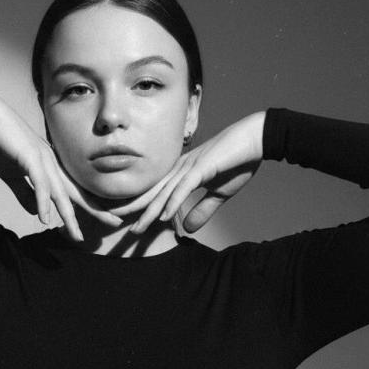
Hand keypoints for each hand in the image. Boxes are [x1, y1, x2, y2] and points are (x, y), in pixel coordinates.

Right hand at [0, 91, 122, 240]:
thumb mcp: (13, 177)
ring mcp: (43, 162)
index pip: (73, 193)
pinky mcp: (30, 159)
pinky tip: (45, 219)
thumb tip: (38, 214)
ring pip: (60, 193)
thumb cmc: (1, 145)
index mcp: (50, 169)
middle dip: (96, 210)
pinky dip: (42, 202)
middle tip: (116, 222)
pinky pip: (39, 184)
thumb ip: (26, 195)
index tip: (105, 219)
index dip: (90, 207)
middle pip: (76, 194)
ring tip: (77, 234)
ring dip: (68, 216)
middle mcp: (52, 166)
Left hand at [110, 111, 265, 233]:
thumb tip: (186, 229)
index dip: (141, 206)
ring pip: (165, 193)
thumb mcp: (219, 194)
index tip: (126, 221)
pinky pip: (185, 188)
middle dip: (134, 209)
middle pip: (154, 193)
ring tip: (135, 227)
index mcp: (183, 174)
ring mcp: (191, 168)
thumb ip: (202, 210)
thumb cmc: (238, 163)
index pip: (158, 193)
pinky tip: (163, 215)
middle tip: (113, 221)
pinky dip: (174, 202)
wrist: (256, 139)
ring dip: (149, 211)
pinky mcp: (204, 168)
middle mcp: (181, 170)